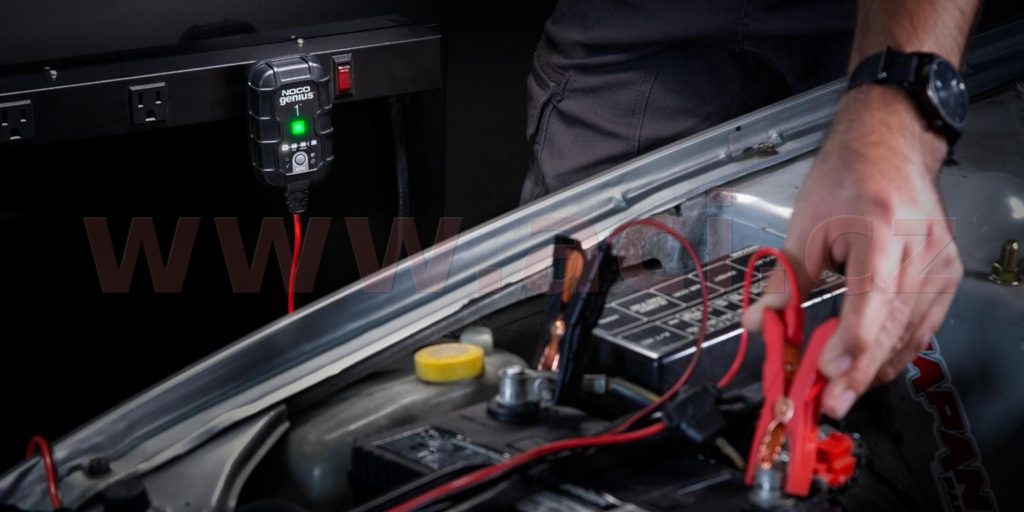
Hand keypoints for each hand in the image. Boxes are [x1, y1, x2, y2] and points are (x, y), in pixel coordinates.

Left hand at [742, 85, 963, 418]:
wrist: (890, 148)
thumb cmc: (846, 179)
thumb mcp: (804, 225)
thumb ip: (784, 281)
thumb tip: (761, 324)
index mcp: (881, 230)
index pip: (871, 299)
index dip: (852, 343)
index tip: (829, 373)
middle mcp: (919, 249)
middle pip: (892, 326)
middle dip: (858, 372)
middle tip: (829, 405)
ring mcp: (940, 265)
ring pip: (910, 335)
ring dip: (875, 369)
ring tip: (842, 394)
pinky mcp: (947, 276)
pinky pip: (923, 328)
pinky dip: (894, 352)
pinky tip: (870, 368)